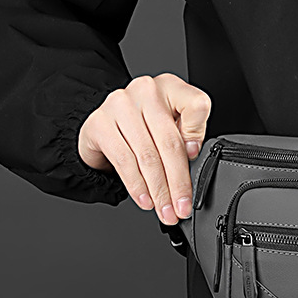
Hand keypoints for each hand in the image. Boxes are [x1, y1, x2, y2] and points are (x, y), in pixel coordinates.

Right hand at [77, 73, 211, 223]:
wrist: (105, 124)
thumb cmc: (146, 126)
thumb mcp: (172, 124)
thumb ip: (187, 135)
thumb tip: (192, 155)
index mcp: (170, 87)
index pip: (195, 105)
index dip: (198, 133)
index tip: (196, 158)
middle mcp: (145, 91)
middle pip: (169, 142)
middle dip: (178, 182)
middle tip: (182, 207)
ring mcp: (120, 105)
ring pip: (147, 156)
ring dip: (159, 191)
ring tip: (165, 210)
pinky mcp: (100, 123)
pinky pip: (124, 161)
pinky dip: (137, 186)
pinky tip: (145, 200)